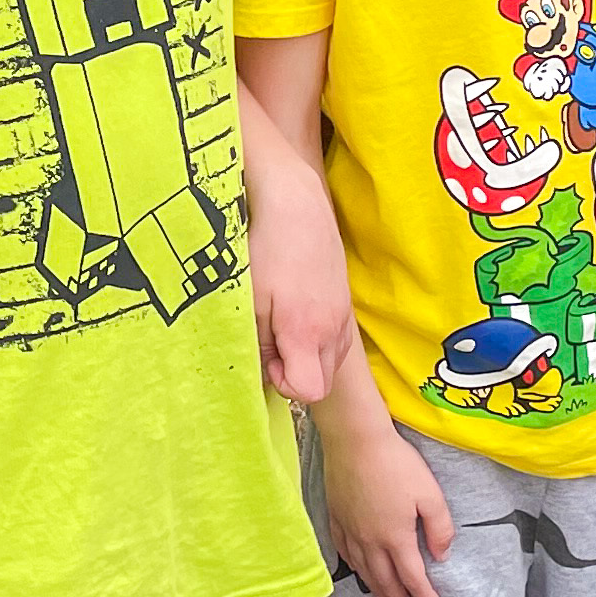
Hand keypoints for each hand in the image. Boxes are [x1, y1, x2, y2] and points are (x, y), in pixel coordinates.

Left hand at [248, 171, 357, 407]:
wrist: (297, 205)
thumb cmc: (268, 250)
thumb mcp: (250, 301)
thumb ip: (259, 344)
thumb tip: (264, 373)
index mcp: (307, 333)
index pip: (309, 391)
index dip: (284, 384)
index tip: (267, 360)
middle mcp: (333, 330)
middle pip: (322, 381)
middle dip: (295, 372)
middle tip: (271, 341)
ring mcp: (343, 317)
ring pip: (330, 362)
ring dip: (306, 356)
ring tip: (282, 325)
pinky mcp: (345, 304)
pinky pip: (335, 340)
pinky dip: (317, 339)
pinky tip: (297, 313)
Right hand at [320, 414, 452, 596]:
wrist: (355, 439)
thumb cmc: (396, 463)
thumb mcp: (430, 494)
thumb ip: (439, 528)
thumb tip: (441, 555)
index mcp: (395, 537)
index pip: (412, 576)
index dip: (424, 593)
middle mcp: (370, 540)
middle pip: (384, 579)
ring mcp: (349, 529)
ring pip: (363, 570)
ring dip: (376, 588)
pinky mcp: (336, 516)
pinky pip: (344, 551)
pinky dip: (354, 566)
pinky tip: (358, 568)